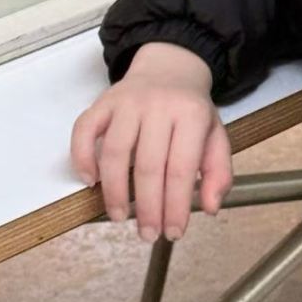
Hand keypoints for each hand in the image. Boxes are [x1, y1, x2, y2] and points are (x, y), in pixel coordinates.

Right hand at [70, 42, 232, 241]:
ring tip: (119, 217)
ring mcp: (126, 102)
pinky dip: (82, 157)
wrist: (170, 66)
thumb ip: (219, 172)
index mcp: (191, 114)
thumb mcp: (216, 135)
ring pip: (114, 152)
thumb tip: (210, 207)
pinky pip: (84, 130)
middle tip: (148, 234)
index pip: (182, 169)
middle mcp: (157, 106)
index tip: (173, 232)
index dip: (176, 205)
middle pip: (148, 166)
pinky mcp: (102, 102)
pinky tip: (90, 182)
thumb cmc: (191, 110)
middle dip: (147, 207)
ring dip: (114, 191)